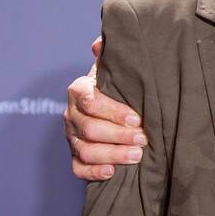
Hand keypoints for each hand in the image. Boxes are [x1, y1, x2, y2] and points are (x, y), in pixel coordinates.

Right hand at [64, 36, 147, 180]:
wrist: (110, 98)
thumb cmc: (116, 81)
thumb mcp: (115, 65)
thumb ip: (110, 54)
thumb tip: (100, 43)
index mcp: (79, 90)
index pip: (90, 102)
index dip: (114, 112)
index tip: (137, 118)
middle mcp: (71, 114)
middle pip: (90, 129)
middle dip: (118, 136)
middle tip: (143, 139)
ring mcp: (71, 136)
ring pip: (86, 150)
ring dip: (112, 155)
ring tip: (137, 156)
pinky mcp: (75, 155)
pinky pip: (78, 168)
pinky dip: (93, 172)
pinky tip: (112, 172)